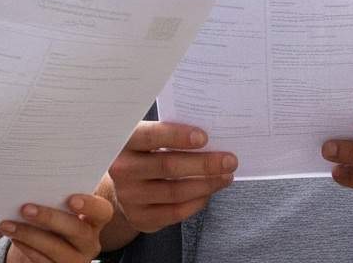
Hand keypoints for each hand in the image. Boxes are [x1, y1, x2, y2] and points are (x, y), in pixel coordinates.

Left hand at [0, 187, 114, 262]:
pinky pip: (43, 262)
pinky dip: (26, 248)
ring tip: (7, 224)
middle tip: (25, 208)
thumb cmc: (58, 210)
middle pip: (76, 230)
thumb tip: (43, 164)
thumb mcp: (63, 200)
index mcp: (96, 219)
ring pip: (56, 249)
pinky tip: (13, 236)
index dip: (90, 205)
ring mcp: (76, 259)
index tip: (71, 199)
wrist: (51, 241)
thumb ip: (61, 187)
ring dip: (29, 235)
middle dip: (49, 218)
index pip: (103, 212)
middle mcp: (90, 242)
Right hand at [101, 121, 236, 243]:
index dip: (177, 136)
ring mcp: (129, 197)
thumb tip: (212, 137)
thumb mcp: (149, 138)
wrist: (122, 186)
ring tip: (226, 176)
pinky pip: (175, 212)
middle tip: (230, 160)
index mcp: (124, 142)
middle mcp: (122, 170)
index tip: (204, 137)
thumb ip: (170, 134)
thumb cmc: (145, 154)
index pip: (150, 136)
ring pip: (175, 192)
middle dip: (203, 164)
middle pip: (167, 166)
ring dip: (206, 184)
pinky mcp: (140, 218)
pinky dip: (197, 202)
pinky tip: (210, 192)